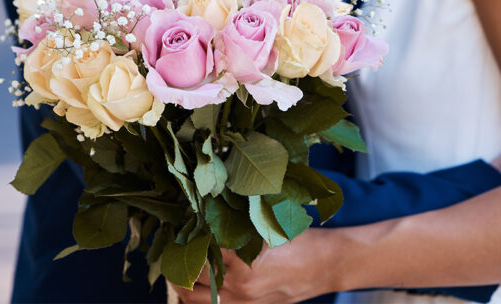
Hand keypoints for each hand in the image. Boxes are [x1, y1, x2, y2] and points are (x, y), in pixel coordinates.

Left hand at [170, 229, 335, 303]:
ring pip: (192, 296)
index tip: (180, 220)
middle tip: (175, 239)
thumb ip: (238, 219)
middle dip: (178, 256)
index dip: (187, 233)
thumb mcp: (269, 222)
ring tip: (178, 259)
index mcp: (243, 261)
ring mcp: (241, 302)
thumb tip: (205, 206)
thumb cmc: (300, 239)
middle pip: (189, 274)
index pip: (198, 247)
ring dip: (182, 278)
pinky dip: (198, 292)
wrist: (326, 265)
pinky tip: (198, 276)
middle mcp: (238, 286)